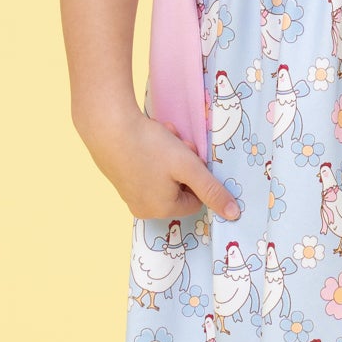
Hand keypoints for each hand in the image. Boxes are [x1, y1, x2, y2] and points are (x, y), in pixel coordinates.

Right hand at [79, 106, 240, 223]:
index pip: (196, 197)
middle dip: (182, 163)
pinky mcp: (119, 177)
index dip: (196, 174)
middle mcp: (143, 208)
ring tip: (162, 136)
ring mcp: (128, 194)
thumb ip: (213, 190)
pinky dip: (152, 153)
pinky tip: (147, 137)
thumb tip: (234, 214)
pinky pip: (146, 169)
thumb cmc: (150, 148)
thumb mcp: (188, 167)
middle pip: (179, 186)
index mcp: (162, 210)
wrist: (107, 127)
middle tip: (177, 142)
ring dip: (169, 155)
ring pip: (164, 175)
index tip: (189, 154)